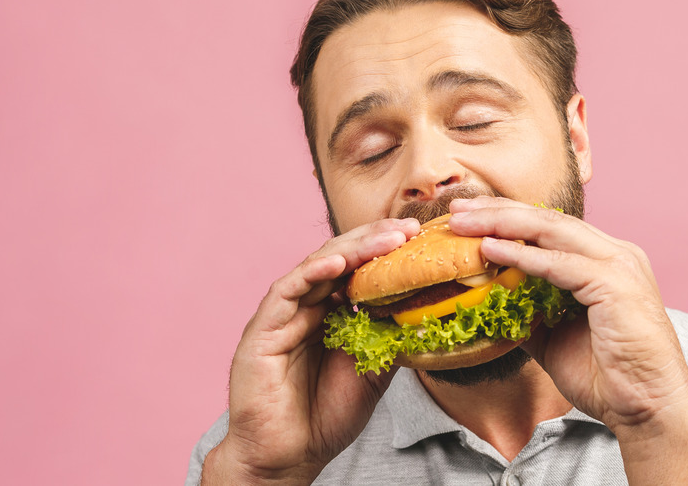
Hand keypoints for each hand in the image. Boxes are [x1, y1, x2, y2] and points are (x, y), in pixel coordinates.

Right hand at [202, 217, 420, 484]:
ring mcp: (283, 315)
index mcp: (329, 313)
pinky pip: (288, 291)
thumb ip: (389, 338)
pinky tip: (340, 263)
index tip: (420, 240)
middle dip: (374, 241)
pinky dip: (313, 273)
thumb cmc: (326, 416)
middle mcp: (306, 307)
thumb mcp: (373, 371)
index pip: (358, 270)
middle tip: (408, 230)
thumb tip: (425, 311)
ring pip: (317, 267)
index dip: (385, 252)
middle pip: (341, 259)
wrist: (290, 457)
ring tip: (386, 239)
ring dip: (353, 250)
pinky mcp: (263, 329)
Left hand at [449, 197, 687, 482]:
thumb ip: (526, 313)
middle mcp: (615, 254)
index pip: (548, 226)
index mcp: (605, 261)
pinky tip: (491, 250)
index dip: (506, 217)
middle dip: (497, 211)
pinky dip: (523, 255)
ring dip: (502, 224)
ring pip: (551, 231)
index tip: (467, 216)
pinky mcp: (616, 285)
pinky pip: (560, 264)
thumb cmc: (607, 377)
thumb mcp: (553, 337)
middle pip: (547, 219)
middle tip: (457, 209)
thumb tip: (486, 304)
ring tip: (463, 223)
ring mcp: (619, 265)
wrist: (648, 409)